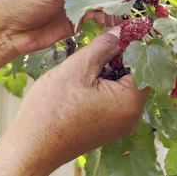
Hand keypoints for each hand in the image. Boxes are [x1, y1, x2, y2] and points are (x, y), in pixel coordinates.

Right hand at [0, 27, 147, 174]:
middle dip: (120, 57)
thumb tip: (124, 30)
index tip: (122, 29)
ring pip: (123, 87)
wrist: (30, 146)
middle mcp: (131, 117)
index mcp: (130, 103)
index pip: (145, 65)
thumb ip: (105, 45)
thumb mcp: (79, 68)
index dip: (134, 44)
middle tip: (102, 42)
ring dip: (110, 70)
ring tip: (88, 63)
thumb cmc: (51, 110)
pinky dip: (103, 85)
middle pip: (135, 76)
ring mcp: (119, 125)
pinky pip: (113, 100)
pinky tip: (85, 80)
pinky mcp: (107, 128)